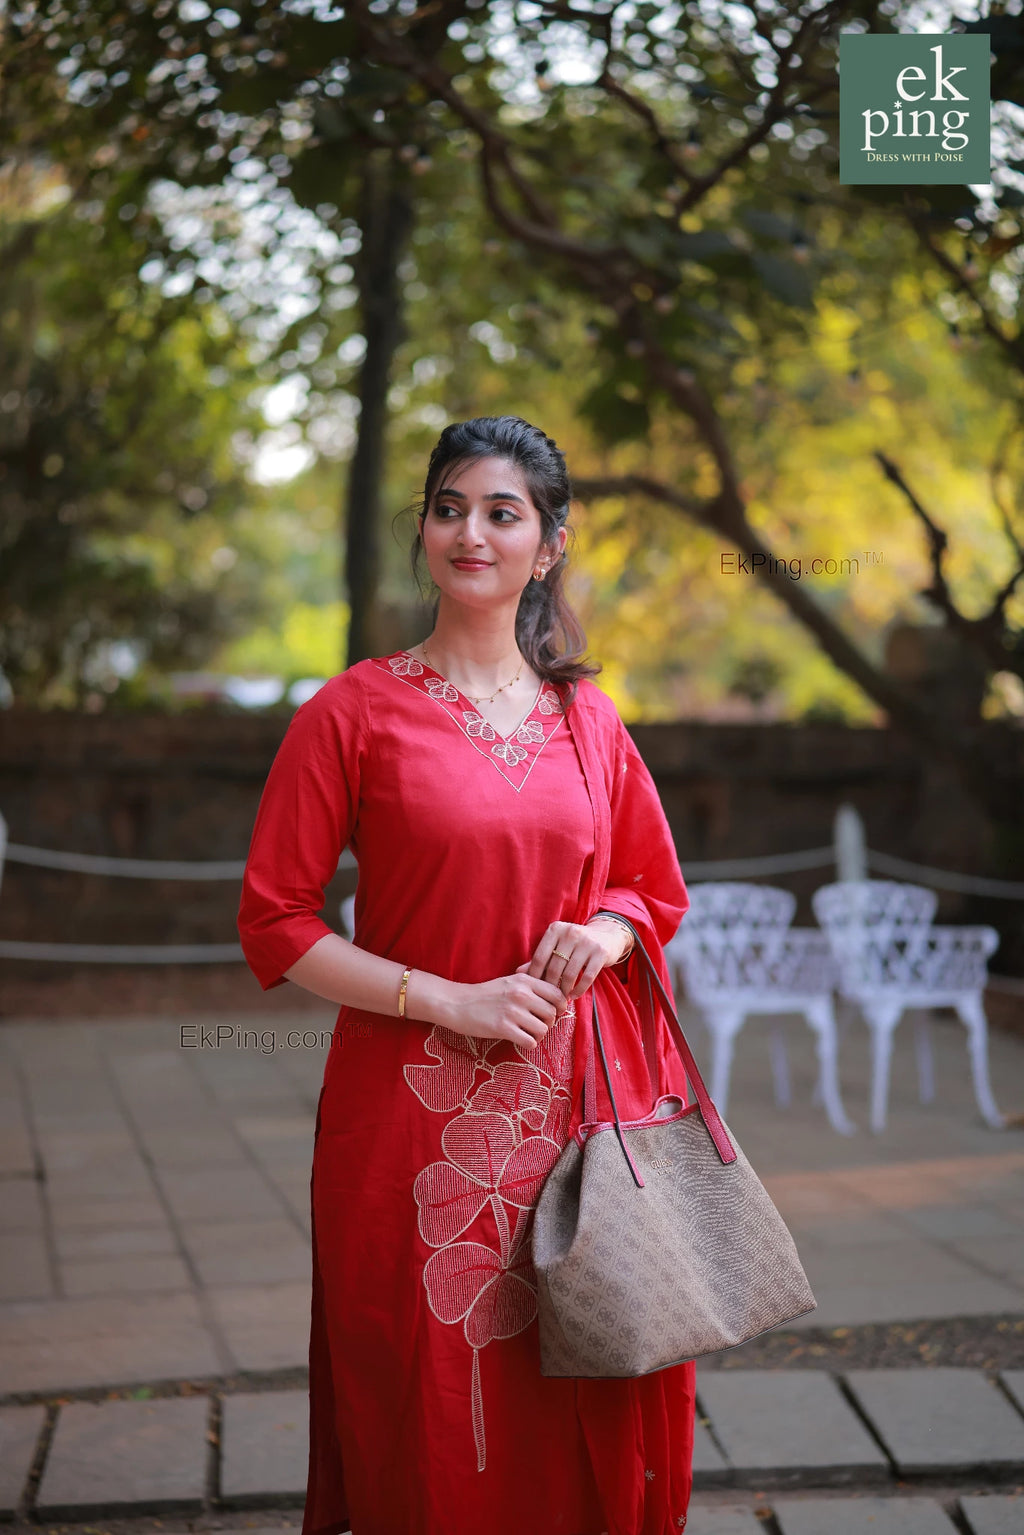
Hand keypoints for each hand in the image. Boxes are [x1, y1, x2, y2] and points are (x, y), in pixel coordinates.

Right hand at [439, 971, 567, 1051]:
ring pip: (543, 1029)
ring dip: (539, 1035)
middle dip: (549, 1023)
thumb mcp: (509, 981)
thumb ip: (530, 984)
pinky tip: (520, 1040)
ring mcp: (512, 1011)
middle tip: (537, 1025)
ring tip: (528, 1033)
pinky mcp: (503, 1028)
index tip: (553, 1012)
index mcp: (524, 981)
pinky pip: (530, 1041)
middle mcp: (521, 994)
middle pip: (552, 1013)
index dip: (560, 1006)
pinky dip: (528, 1044)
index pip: (557, 994)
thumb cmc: (485, 994)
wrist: (457, 1003)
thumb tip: (556, 993)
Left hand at [520, 918, 628, 1002]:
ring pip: (569, 974)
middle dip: (550, 987)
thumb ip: (540, 958)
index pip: (539, 957)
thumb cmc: (575, 945)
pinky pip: (587, 977)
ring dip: (564, 991)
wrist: (607, 936)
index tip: (534, 991)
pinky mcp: (600, 952)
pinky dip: (578, 990)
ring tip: (561, 999)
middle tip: (548, 999)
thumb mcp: (557, 947)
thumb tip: (518, 973)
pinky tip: (574, 995)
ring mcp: (587, 942)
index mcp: (555, 929)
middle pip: (554, 968)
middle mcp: (570, 932)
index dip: (535, 977)